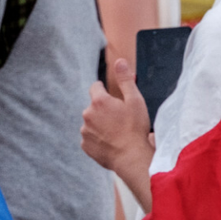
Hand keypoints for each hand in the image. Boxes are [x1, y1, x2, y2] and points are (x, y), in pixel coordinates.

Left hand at [82, 59, 153, 176]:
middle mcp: (87, 114)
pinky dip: (98, 139)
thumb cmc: (135, 128)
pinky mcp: (85, 146)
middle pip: (93, 106)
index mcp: (99, 101)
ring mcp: (84, 131)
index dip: (105, 91)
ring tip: (116, 133)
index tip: (114, 99)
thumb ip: (125, 79)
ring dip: (100, 125)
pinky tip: (111, 143)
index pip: (95, 87)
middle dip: (104, 110)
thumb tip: (120, 61)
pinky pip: (90, 138)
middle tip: (120, 120)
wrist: (131, 157)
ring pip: (91, 123)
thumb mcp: (135, 100)